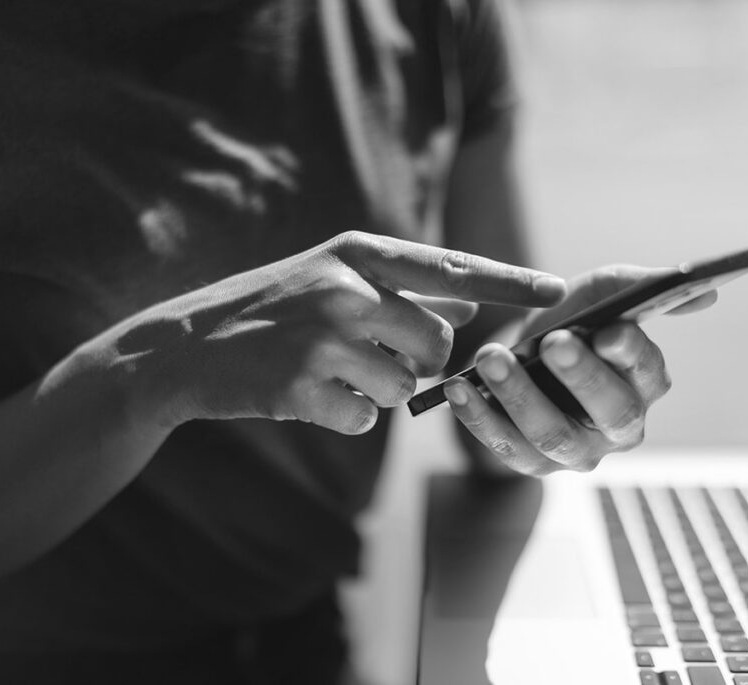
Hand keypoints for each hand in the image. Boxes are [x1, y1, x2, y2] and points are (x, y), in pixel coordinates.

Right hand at [88, 231, 565, 434]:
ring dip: (379, 390)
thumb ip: (404, 290)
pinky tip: (311, 394)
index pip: (453, 268)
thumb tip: (470, 309)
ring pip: (404, 386)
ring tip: (331, 372)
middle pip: (437, 343)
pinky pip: (367, 418)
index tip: (561, 291)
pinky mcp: (302, 387)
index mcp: (358, 253)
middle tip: (373, 357)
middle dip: (419, 362)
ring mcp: (323, 338)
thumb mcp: (334, 278)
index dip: (511, 282)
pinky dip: (348, 414)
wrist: (186, 345)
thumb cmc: (270, 309)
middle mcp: (347, 289)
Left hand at [444, 265, 715, 475]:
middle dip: (581, 376)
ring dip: (520, 397)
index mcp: (646, 383)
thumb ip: (642, 288)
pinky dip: (479, 417)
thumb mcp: (601, 293)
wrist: (522, 353)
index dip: (632, 354)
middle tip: (553, 343)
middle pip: (610, 412)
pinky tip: (458, 388)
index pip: (648, 373)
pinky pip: (504, 447)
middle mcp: (620, 427)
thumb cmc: (571, 320)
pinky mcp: (531, 464)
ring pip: (553, 435)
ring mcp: (576, 451)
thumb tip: (708, 292)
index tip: (610, 331)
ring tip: (492, 359)